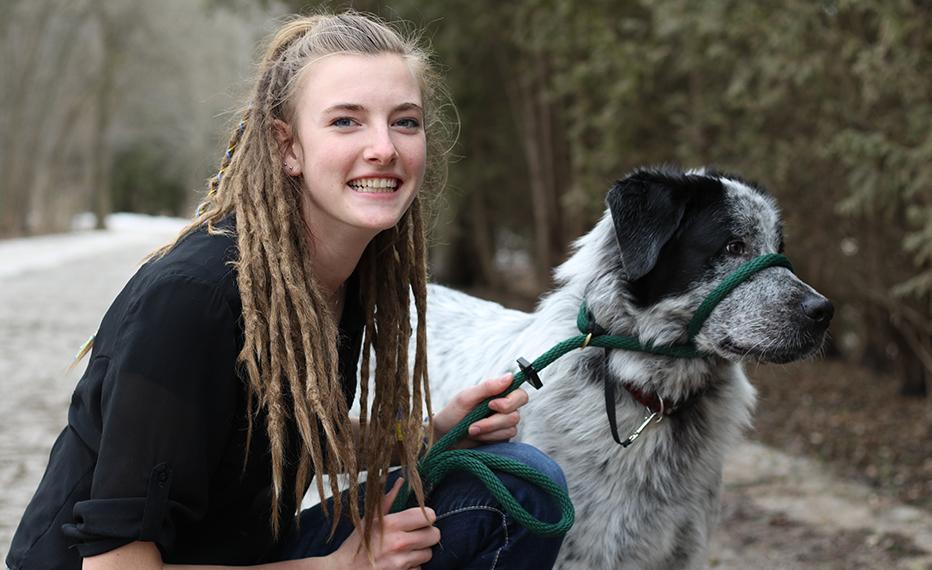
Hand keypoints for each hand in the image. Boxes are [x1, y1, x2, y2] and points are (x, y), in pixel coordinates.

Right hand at [325, 478, 439, 569]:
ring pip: (428, 553)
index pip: (427, 516)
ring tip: (407, 549)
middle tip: (419, 534)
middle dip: (428, 534)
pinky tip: (401, 562)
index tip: (422, 519)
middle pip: (434, 535)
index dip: (427, 517)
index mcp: (391, 524)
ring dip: (421, 551)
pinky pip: (419, 569)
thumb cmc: (356, 546)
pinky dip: (413, 566)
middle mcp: (398, 543)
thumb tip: (400, 481)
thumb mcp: (369, 520)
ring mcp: (401, 562)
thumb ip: (387, 500)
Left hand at [431, 373, 527, 447]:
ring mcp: (504, 423)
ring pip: (511, 427)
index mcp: (498, 393)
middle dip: (495, 420)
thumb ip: (488, 387)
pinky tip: (477, 435)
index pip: (520, 394)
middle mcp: (504, 407)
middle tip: (476, 423)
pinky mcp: (502, 437)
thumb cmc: (453, 413)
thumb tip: (510, 376)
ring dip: (488, 429)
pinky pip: (505, 437)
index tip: (491, 404)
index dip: (510, 401)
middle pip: (516, 413)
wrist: (444, 436)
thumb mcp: (466, 397)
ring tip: (471, 429)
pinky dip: (489, 437)